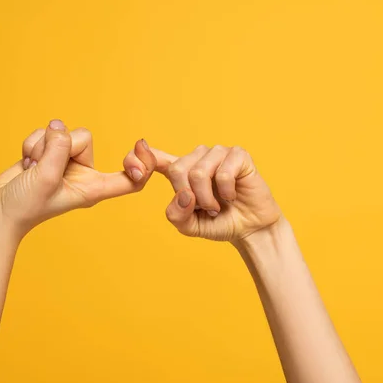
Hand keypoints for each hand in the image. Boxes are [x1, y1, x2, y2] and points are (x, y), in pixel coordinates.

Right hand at [0, 119, 155, 235]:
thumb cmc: (24, 205)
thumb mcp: (44, 178)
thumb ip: (57, 150)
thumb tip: (60, 128)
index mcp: (93, 188)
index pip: (131, 180)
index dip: (143, 164)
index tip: (140, 145)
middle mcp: (84, 174)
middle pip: (84, 139)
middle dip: (59, 145)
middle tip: (43, 167)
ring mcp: (66, 163)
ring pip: (63, 133)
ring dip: (42, 145)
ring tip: (32, 167)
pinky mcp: (50, 154)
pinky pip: (47, 134)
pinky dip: (32, 144)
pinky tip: (26, 162)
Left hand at [148, 145, 281, 241]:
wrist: (250, 229)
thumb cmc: (219, 223)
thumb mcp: (189, 226)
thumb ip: (177, 215)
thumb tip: (184, 195)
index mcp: (181, 170)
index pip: (154, 157)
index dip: (138, 157)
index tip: (133, 170)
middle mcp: (197, 157)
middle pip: (177, 170)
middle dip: (189, 197)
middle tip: (205, 209)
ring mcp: (218, 153)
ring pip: (198, 172)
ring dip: (208, 198)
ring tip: (219, 205)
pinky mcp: (238, 155)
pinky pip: (222, 172)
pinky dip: (226, 191)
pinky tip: (233, 195)